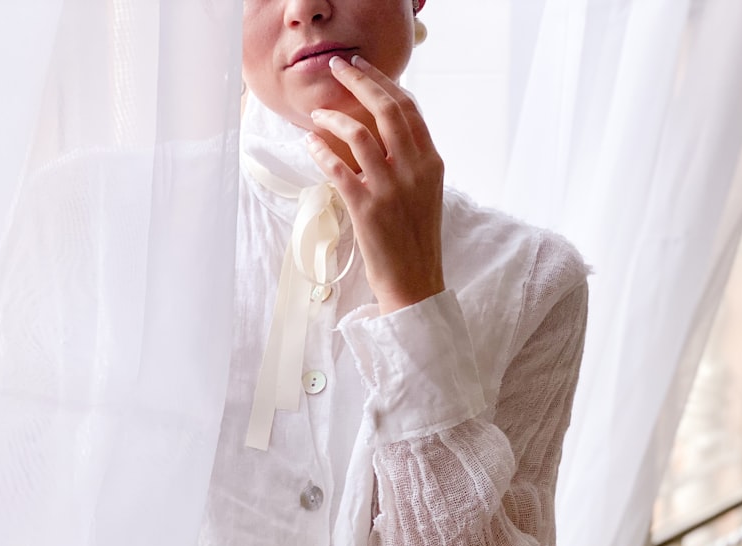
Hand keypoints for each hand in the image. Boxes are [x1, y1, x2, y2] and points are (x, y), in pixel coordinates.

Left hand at [306, 55, 444, 315]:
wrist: (415, 282)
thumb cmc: (416, 239)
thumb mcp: (425, 193)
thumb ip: (412, 161)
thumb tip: (386, 129)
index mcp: (432, 164)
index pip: (409, 109)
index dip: (384, 82)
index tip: (362, 67)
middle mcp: (415, 171)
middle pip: (386, 110)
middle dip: (359, 81)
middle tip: (336, 68)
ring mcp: (391, 189)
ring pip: (359, 134)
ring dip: (334, 117)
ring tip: (317, 114)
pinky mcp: (367, 209)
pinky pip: (337, 168)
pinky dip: (320, 150)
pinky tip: (309, 143)